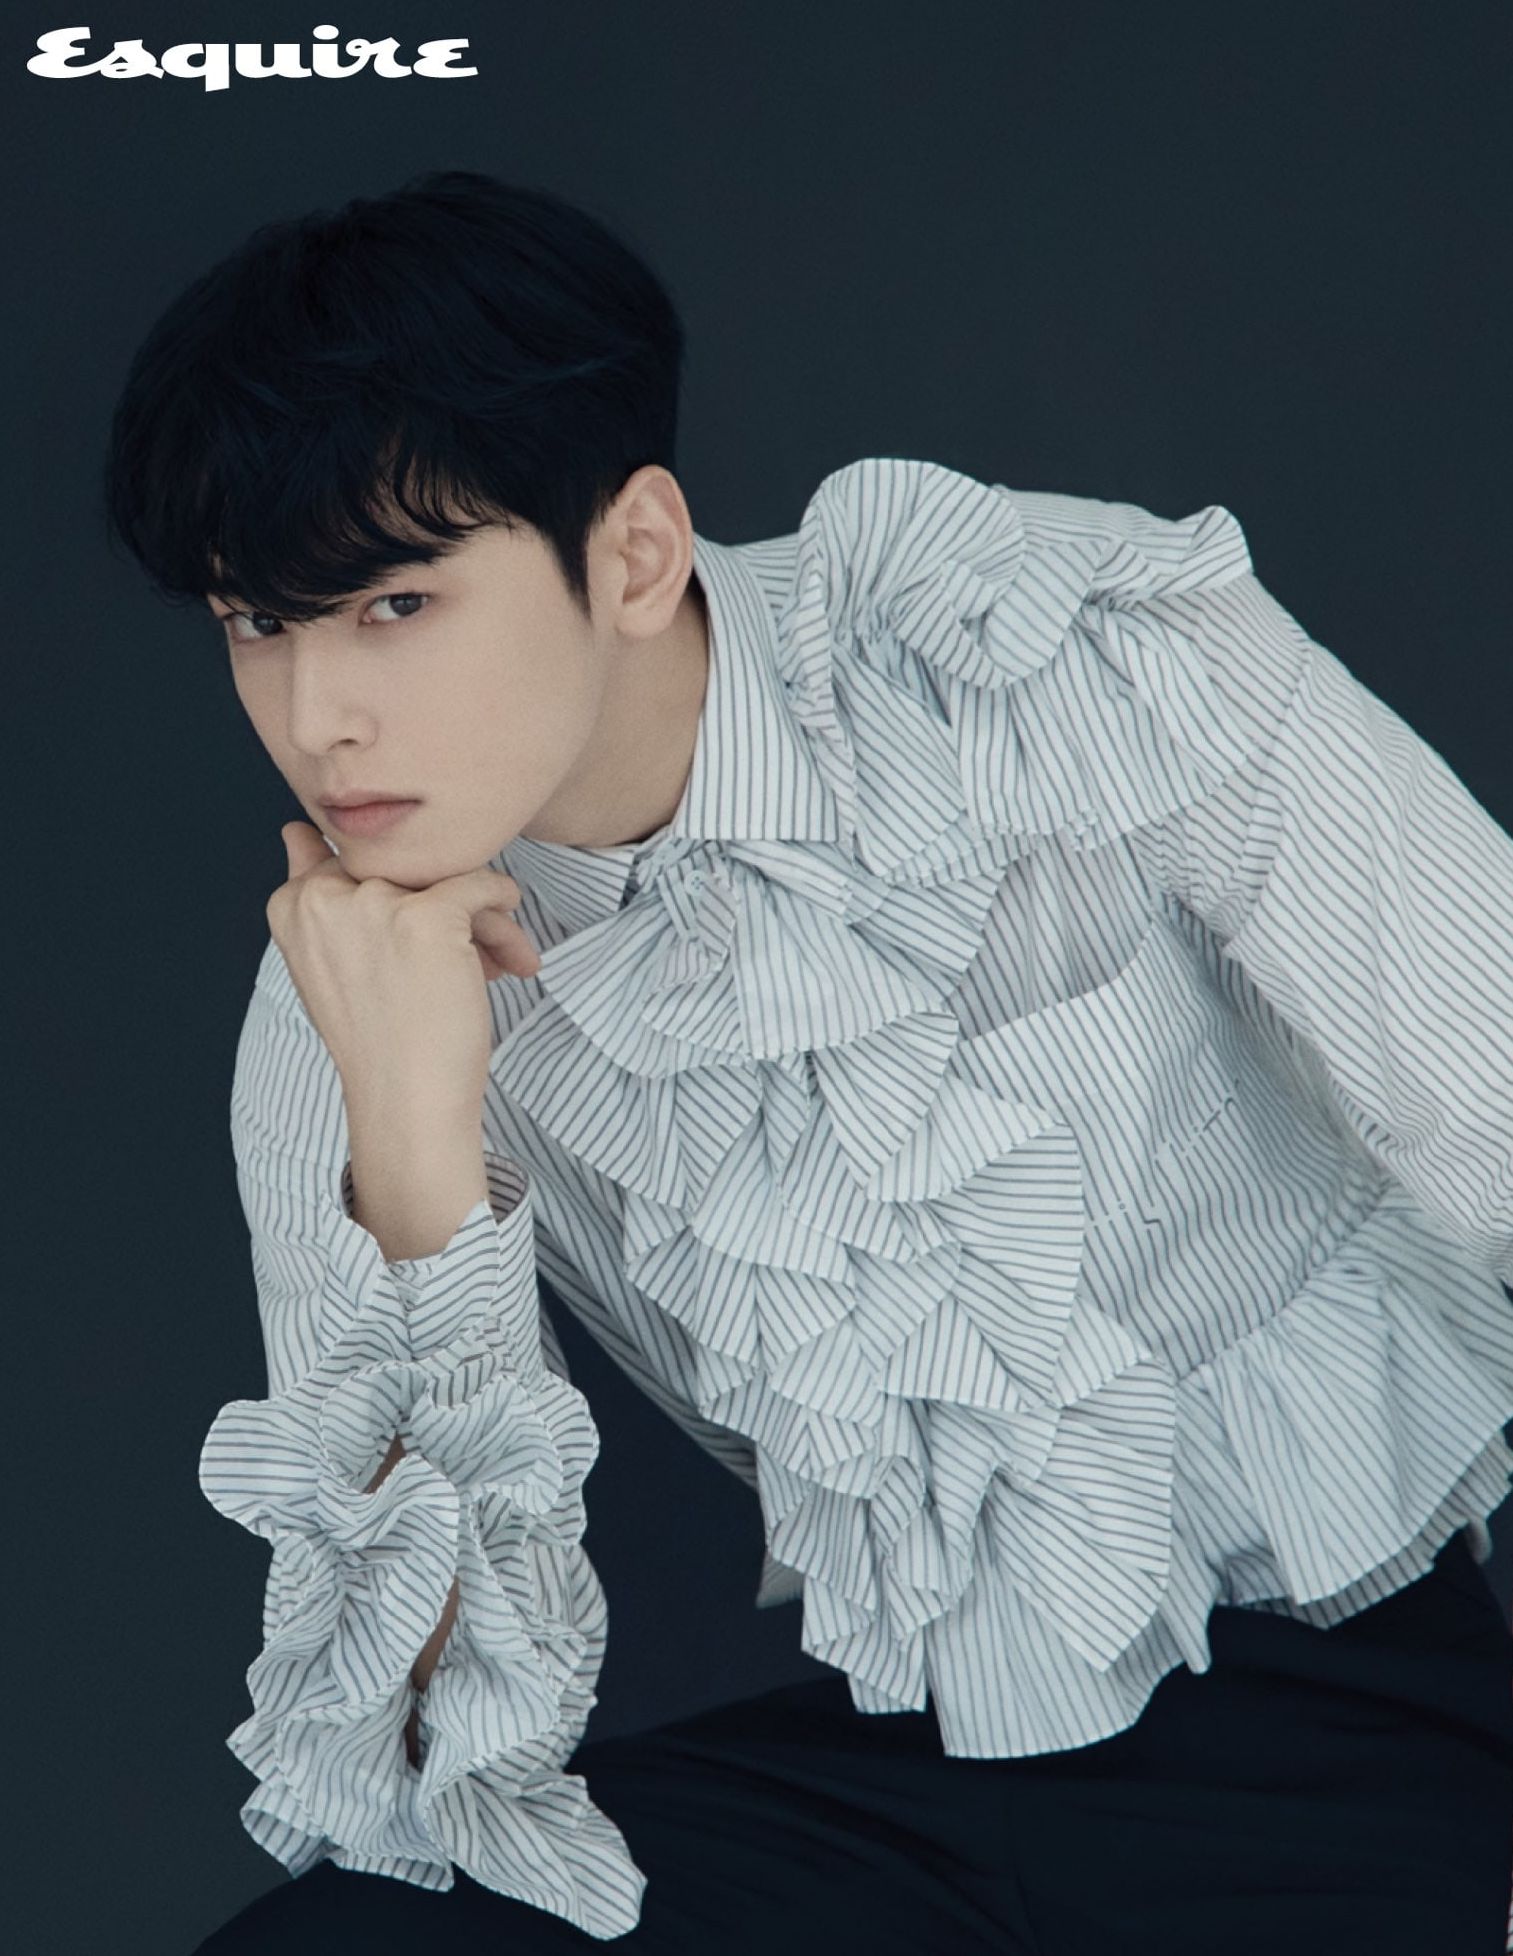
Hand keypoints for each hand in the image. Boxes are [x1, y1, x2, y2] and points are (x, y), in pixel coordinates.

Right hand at [267, 821, 540, 1116]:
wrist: (406, 1100)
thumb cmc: (378, 1038)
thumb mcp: (326, 959)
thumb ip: (313, 892)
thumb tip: (294, 829)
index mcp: (291, 906)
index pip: (344, 857)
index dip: (390, 893)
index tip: (408, 934)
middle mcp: (323, 897)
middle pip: (404, 867)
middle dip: (441, 904)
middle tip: (470, 951)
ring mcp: (374, 904)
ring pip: (446, 878)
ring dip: (479, 920)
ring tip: (495, 964)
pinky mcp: (427, 916)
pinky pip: (482, 886)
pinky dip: (503, 911)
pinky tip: (513, 952)